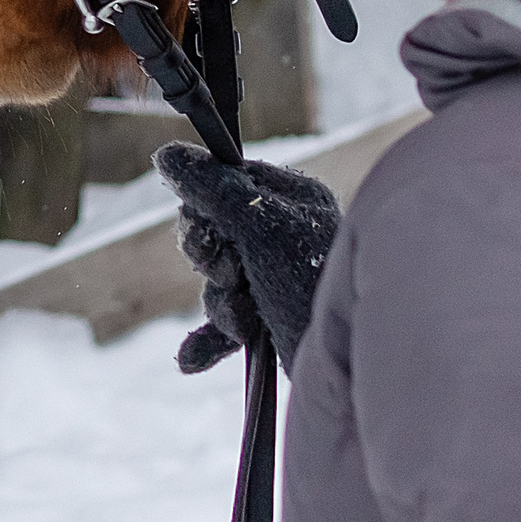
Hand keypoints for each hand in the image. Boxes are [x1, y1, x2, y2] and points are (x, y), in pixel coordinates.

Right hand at [155, 143, 341, 373]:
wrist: (354, 366)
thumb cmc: (316, 288)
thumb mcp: (261, 228)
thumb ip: (212, 190)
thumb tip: (166, 155)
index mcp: (293, 200)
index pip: (226, 181)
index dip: (204, 205)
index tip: (207, 226)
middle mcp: (285, 237)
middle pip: (214, 232)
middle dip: (211, 260)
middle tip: (229, 273)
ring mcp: (278, 282)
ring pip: (217, 281)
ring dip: (221, 304)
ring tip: (243, 320)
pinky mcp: (272, 324)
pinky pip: (225, 325)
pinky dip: (210, 340)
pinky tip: (191, 361)